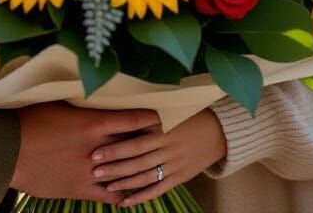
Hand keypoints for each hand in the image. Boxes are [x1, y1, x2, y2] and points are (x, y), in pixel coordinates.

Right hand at [10, 102, 160, 199]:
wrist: (10, 152)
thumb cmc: (31, 121)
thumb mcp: (58, 104)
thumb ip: (79, 103)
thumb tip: (90, 92)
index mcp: (93, 123)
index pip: (132, 119)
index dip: (149, 118)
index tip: (160, 117)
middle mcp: (97, 148)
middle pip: (132, 145)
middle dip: (149, 142)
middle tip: (163, 138)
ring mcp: (91, 171)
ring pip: (125, 172)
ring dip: (137, 168)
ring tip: (152, 164)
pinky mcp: (81, 189)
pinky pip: (108, 194)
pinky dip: (121, 193)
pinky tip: (130, 193)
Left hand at [90, 108, 226, 206]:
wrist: (218, 131)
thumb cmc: (186, 116)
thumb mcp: (167, 112)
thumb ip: (145, 117)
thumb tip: (115, 118)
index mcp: (162, 128)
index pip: (134, 141)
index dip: (114, 148)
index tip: (95, 152)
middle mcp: (168, 146)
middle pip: (137, 160)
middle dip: (114, 166)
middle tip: (94, 171)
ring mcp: (175, 163)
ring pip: (146, 176)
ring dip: (125, 183)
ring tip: (106, 187)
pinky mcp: (180, 177)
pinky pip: (158, 189)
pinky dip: (142, 196)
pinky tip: (126, 202)